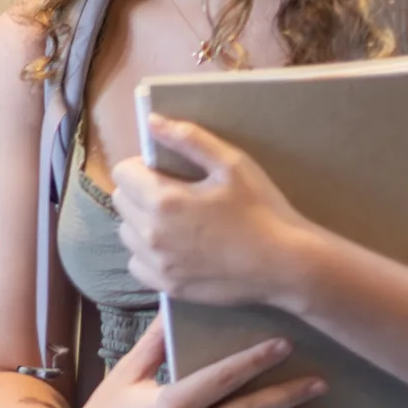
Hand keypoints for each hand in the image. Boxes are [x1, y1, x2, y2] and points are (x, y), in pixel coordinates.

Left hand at [111, 117, 320, 307]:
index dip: (142, 167)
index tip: (165, 171)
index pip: (122, 173)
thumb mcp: (231, 164)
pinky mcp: (168, 286)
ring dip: (141, 222)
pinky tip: (174, 247)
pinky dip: (148, 254)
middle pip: (121, 202)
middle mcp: (151, 234)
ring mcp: (158, 264)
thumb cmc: (261, 209)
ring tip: (174, 221)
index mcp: (163, 200)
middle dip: (139, 191)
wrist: (286, 264)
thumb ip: (188, 138)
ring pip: (127, 233)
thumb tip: (152, 121)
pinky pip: (137, 264)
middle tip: (173, 193)